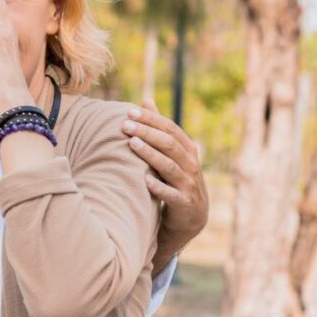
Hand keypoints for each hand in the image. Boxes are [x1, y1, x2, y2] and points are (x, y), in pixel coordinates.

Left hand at [121, 100, 208, 269]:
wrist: (190, 217)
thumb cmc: (174, 179)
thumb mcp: (170, 152)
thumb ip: (159, 128)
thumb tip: (146, 100)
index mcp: (188, 150)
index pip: (170, 129)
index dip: (151, 119)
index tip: (129, 111)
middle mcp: (191, 165)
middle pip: (169, 144)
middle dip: (147, 133)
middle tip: (124, 125)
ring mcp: (189, 185)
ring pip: (170, 166)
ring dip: (150, 154)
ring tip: (132, 143)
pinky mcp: (184, 204)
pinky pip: (172, 195)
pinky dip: (159, 187)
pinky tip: (145, 180)